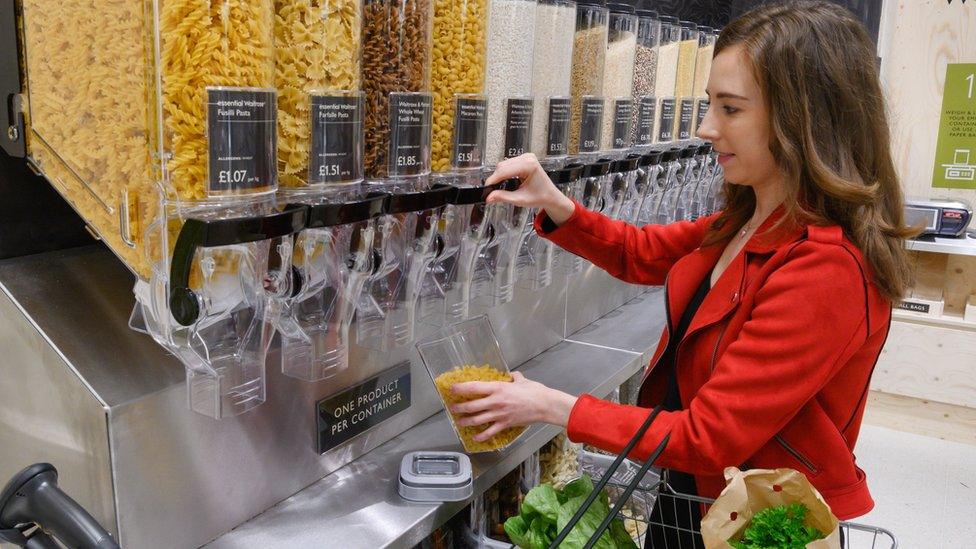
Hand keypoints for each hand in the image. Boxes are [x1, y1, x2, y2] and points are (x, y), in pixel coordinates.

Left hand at [449, 372, 577, 441]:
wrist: (545, 405)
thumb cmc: (535, 391)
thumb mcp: (522, 380)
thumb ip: (514, 377)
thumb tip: (512, 375)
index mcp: (498, 388)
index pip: (474, 387)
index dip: (461, 388)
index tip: (452, 388)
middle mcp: (495, 401)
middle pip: (472, 406)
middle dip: (459, 407)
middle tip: (453, 408)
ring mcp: (499, 414)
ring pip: (477, 419)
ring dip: (466, 421)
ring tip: (460, 422)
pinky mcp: (505, 424)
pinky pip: (490, 432)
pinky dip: (481, 436)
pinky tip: (475, 437)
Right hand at [485, 153, 575, 225]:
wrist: (550, 196)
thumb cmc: (540, 197)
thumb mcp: (520, 199)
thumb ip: (503, 197)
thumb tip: (488, 197)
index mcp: (529, 166)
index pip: (504, 171)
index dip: (493, 180)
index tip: (486, 188)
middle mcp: (528, 158)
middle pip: (502, 166)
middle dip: (496, 179)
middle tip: (491, 191)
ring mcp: (526, 157)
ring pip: (504, 164)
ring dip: (499, 175)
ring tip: (499, 187)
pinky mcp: (524, 158)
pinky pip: (508, 164)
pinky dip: (504, 173)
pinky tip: (506, 181)